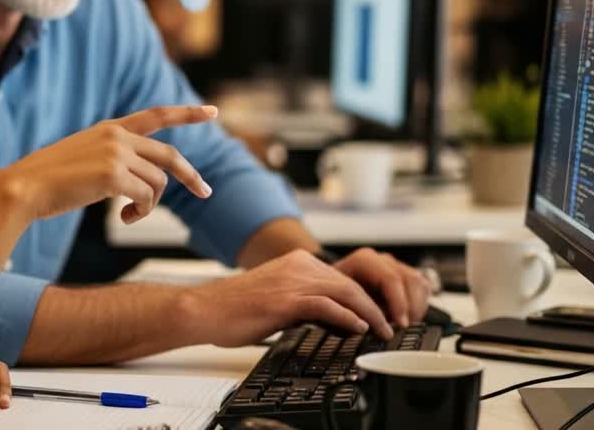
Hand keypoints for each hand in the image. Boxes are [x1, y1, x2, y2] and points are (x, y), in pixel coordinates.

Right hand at [0, 105, 217, 224]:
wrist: (24, 188)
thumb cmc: (50, 180)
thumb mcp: (85, 157)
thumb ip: (114, 158)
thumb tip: (144, 182)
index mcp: (110, 128)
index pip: (157, 114)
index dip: (187, 113)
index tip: (213, 112)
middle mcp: (117, 136)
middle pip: (169, 156)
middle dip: (191, 176)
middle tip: (206, 192)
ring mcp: (116, 154)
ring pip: (158, 184)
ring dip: (149, 206)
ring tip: (129, 216)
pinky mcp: (113, 176)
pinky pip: (145, 199)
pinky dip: (140, 214)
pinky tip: (123, 220)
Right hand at [180, 249, 395, 345]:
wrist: (205, 309)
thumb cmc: (234, 309)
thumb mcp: (277, 300)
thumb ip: (305, 304)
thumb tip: (334, 322)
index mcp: (295, 263)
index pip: (341, 278)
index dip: (363, 298)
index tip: (375, 316)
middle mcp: (297, 266)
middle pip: (349, 283)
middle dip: (374, 305)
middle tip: (388, 325)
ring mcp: (292, 281)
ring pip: (344, 291)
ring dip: (369, 313)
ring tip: (381, 330)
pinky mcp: (285, 299)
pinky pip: (327, 305)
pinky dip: (347, 317)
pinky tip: (357, 329)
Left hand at [333, 247, 431, 327]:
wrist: (333, 290)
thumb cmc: (334, 296)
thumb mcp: (338, 302)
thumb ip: (355, 311)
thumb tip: (372, 326)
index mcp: (364, 261)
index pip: (390, 279)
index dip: (398, 303)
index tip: (400, 324)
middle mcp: (382, 261)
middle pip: (410, 280)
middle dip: (410, 308)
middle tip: (400, 328)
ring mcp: (395, 267)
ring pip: (419, 283)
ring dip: (416, 308)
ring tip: (402, 324)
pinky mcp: (405, 277)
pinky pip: (423, 288)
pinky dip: (419, 305)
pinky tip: (406, 318)